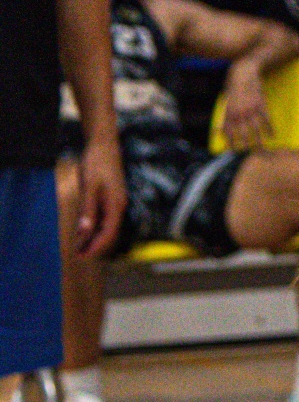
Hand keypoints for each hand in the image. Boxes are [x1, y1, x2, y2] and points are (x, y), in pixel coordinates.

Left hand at [74, 135, 124, 257]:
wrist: (104, 144)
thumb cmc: (97, 163)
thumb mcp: (89, 187)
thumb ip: (88, 211)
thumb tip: (85, 233)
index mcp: (116, 205)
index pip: (108, 234)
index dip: (95, 247)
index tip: (81, 257)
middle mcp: (119, 205)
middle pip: (110, 233)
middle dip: (95, 246)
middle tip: (77, 255)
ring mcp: (116, 201)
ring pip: (107, 226)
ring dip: (94, 238)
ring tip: (79, 246)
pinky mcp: (111, 197)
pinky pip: (105, 218)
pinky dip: (95, 227)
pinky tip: (85, 229)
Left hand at [220, 64, 271, 149]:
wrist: (243, 75)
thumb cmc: (233, 90)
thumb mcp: (225, 104)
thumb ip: (224, 119)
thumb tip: (219, 132)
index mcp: (229, 114)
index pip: (229, 133)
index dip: (231, 143)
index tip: (235, 151)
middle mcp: (239, 113)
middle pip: (243, 133)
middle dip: (247, 145)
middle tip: (250, 153)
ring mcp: (251, 109)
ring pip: (256, 128)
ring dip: (259, 140)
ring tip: (262, 148)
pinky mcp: (261, 104)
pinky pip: (266, 119)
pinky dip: (269, 128)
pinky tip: (272, 135)